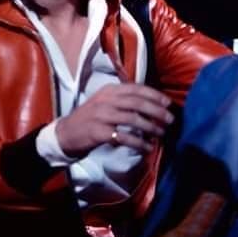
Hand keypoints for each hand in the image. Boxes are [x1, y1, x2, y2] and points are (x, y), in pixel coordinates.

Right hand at [56, 83, 173, 157]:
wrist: (66, 133)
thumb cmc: (91, 118)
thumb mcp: (105, 102)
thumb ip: (124, 100)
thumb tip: (152, 105)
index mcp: (109, 90)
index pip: (136, 88)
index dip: (154, 95)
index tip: (168, 103)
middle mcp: (105, 100)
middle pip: (136, 103)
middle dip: (156, 111)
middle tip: (170, 120)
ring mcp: (101, 116)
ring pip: (132, 119)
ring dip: (150, 127)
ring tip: (162, 134)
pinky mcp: (98, 132)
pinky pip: (123, 137)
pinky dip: (139, 143)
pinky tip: (148, 148)